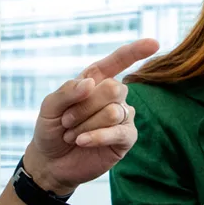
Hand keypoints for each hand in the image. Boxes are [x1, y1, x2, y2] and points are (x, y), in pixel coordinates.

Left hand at [24, 38, 158, 193]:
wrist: (50, 161)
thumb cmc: (51, 129)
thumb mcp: (49, 106)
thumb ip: (67, 91)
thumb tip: (91, 84)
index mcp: (96, 79)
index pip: (119, 60)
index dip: (136, 51)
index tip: (154, 43)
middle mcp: (113, 95)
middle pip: (113, 88)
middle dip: (84, 106)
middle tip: (67, 121)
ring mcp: (122, 116)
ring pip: (113, 112)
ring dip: (86, 124)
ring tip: (72, 135)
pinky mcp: (126, 138)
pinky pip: (118, 131)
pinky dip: (96, 136)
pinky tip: (82, 141)